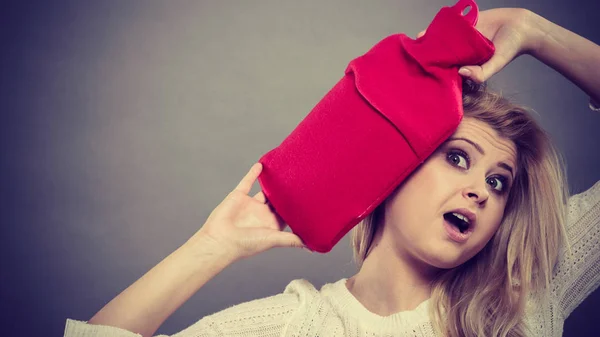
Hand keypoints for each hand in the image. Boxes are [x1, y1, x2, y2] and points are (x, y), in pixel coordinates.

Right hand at [194, 163, 306, 260]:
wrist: (220, 240)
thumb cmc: (247, 244)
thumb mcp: (273, 239)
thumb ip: (292, 239)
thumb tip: (313, 247)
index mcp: (271, 225)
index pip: (287, 213)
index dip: (297, 207)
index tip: (310, 198)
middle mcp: (262, 214)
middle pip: (277, 200)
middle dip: (287, 192)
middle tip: (301, 180)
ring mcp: (250, 205)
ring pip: (264, 190)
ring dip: (272, 182)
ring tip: (285, 170)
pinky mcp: (238, 196)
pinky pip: (247, 182)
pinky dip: (253, 173)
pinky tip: (262, 165)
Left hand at [417, 8, 544, 83]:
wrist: (520, 27)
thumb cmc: (509, 49)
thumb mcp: (496, 65)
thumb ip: (481, 73)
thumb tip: (461, 73)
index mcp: (466, 62)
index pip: (447, 67)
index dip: (436, 69)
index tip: (422, 70)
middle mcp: (462, 50)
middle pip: (442, 52)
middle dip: (430, 54)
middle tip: (414, 56)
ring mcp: (462, 36)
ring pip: (444, 38)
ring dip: (432, 38)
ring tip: (417, 42)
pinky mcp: (465, 22)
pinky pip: (451, 23)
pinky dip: (441, 25)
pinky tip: (429, 28)